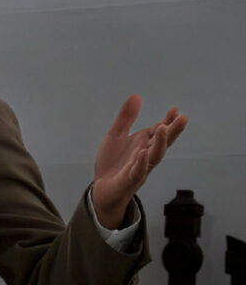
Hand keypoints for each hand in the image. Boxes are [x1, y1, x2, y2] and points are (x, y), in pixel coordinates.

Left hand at [92, 94, 187, 227]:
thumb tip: (137, 96)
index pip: (158, 132)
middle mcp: (145, 156)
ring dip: (159, 143)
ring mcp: (139, 169)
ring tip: (162, 128)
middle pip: (162, 143)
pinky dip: (141, 163)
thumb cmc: (112, 163)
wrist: (101, 189)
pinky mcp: (128, 180)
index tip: (176, 109)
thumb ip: (126, 118)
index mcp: (143, 145)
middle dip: (172, 131)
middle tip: (182, 118)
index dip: (168, 121)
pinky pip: (136, 172)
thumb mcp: (116, 135)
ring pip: (153, 157)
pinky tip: (143, 153)